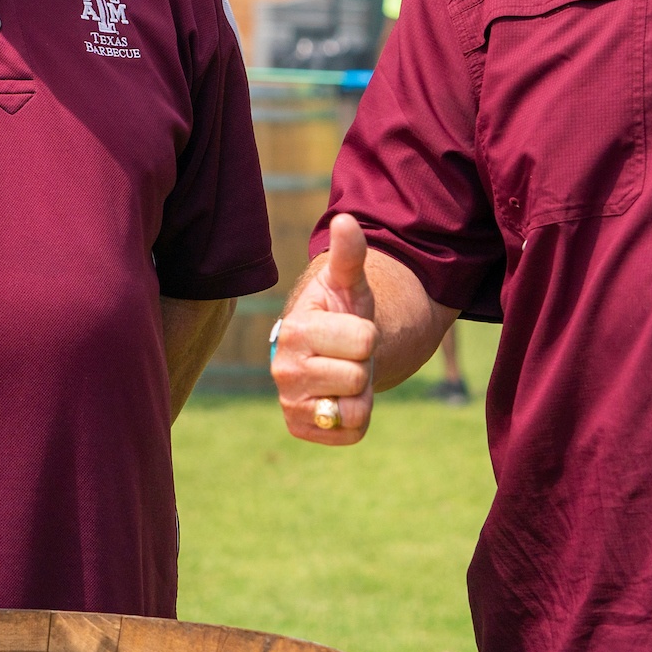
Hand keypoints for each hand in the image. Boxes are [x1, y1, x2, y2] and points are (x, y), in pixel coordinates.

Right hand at [272, 213, 376, 444]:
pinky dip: (357, 417)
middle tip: (347, 355)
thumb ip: (350, 254)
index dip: (367, 334)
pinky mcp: (301, 428)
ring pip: (356, 409)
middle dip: (363, 365)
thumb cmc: (340, 311)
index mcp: (296, 330)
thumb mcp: (348, 282)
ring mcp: (290, 403)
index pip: (364, 340)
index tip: (349, 329)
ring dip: (362, 393)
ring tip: (344, 375)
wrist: (329, 349)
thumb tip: (347, 219)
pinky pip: (351, 432)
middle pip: (360, 376)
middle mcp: (284, 369)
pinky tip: (341, 397)